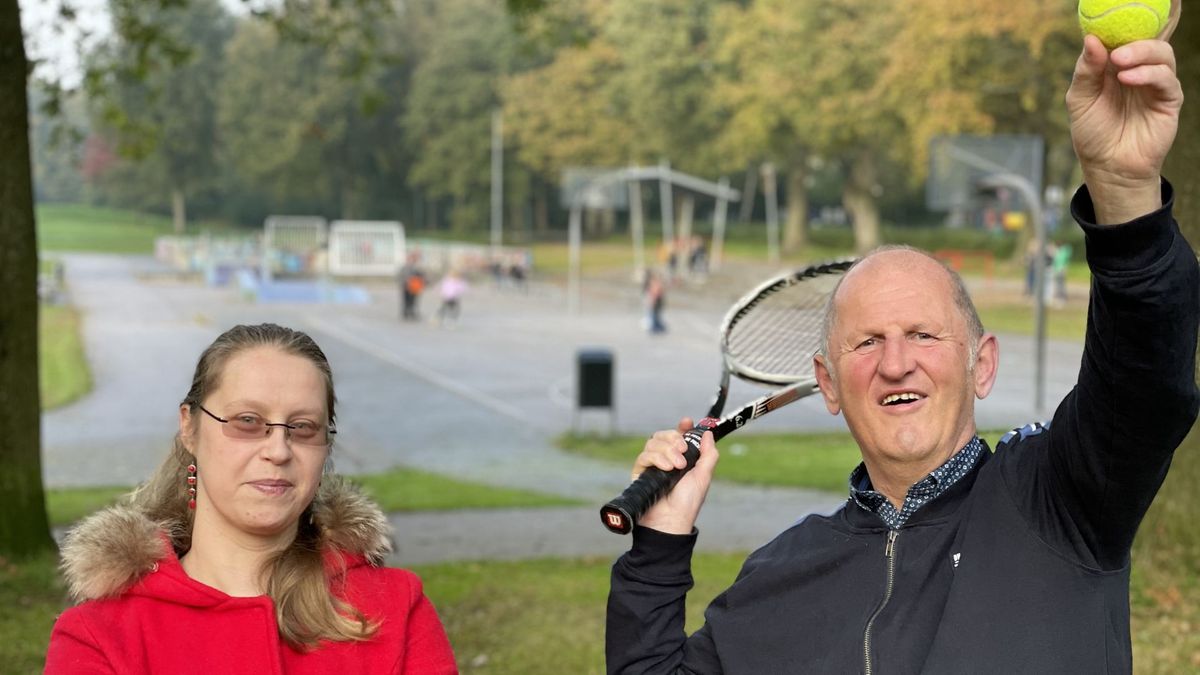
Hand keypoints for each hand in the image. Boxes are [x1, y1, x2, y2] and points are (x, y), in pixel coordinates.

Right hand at [632, 417, 718, 534]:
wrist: (671, 521)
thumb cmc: (687, 503)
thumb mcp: (704, 476)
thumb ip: (708, 454)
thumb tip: (708, 434)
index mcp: (681, 459)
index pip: (678, 436)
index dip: (681, 427)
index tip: (686, 422)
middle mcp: (665, 460)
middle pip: (663, 436)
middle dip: (674, 439)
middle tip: (683, 451)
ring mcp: (652, 466)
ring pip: (653, 443)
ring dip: (667, 451)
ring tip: (676, 467)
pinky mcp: (640, 473)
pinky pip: (644, 456)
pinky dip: (657, 458)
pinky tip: (666, 468)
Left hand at [1066, 35, 1182, 223]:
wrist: (1108, 167)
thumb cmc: (1093, 133)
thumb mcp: (1079, 100)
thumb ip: (1086, 71)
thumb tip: (1091, 39)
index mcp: (1114, 66)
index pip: (1122, 36)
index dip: (1118, 25)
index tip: (1106, 19)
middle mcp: (1137, 70)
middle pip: (1147, 39)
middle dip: (1132, 39)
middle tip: (1115, 50)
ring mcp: (1154, 84)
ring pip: (1162, 54)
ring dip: (1142, 53)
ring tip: (1120, 63)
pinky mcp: (1168, 99)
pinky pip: (1167, 78)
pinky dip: (1149, 74)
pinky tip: (1129, 79)